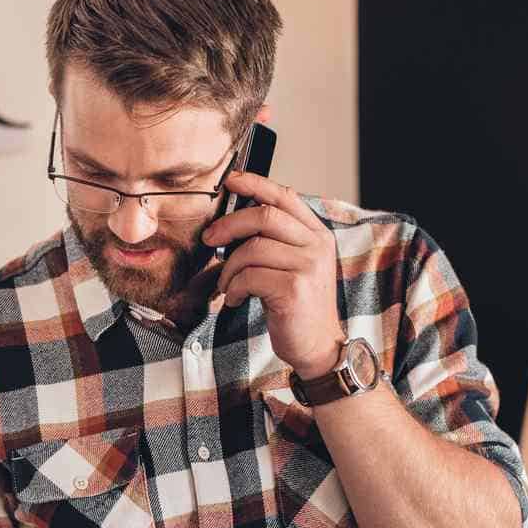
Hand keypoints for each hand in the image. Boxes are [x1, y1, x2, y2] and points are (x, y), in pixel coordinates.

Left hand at [202, 172, 346, 375]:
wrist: (317, 346)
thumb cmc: (298, 306)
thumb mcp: (292, 266)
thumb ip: (274, 241)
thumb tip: (231, 223)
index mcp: (317, 234)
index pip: (285, 196)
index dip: (255, 184)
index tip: (230, 182)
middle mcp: (316, 245)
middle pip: (264, 216)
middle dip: (229, 224)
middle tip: (210, 238)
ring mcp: (308, 266)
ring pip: (252, 248)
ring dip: (229, 267)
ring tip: (228, 284)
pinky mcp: (294, 289)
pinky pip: (250, 276)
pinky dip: (235, 288)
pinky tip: (236, 299)